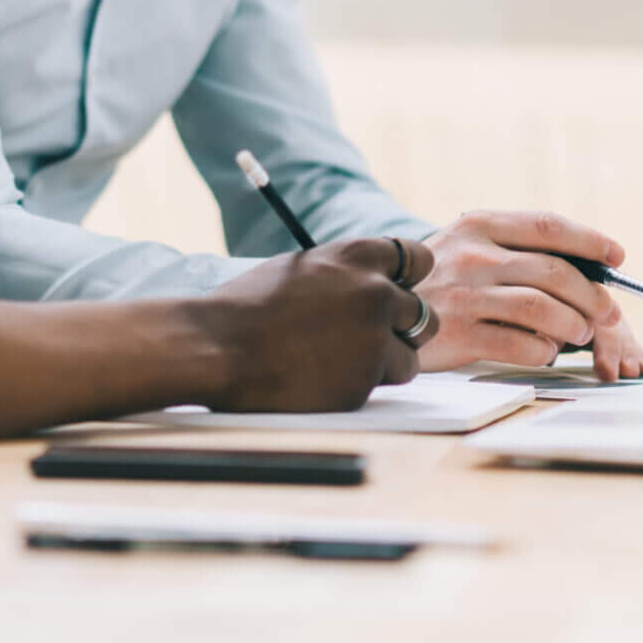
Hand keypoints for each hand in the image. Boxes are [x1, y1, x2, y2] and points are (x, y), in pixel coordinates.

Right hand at [190, 236, 435, 412]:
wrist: (218, 348)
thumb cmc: (249, 307)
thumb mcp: (302, 268)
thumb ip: (345, 273)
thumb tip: (374, 280)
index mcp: (357, 257)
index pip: (418, 258)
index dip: (408, 280)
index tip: (398, 291)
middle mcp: (374, 293)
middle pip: (425, 314)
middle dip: (405, 329)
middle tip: (374, 337)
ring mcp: (373, 339)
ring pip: (410, 357)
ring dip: (387, 362)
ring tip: (343, 362)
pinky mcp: (364, 381)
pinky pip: (381, 386)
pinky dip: (360, 385)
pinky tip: (324, 378)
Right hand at [412, 211, 642, 380]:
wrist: (374, 310)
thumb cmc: (432, 281)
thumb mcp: (461, 246)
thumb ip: (510, 248)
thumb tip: (582, 267)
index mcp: (478, 225)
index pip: (547, 225)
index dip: (590, 240)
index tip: (616, 254)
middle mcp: (472, 255)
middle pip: (555, 271)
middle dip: (593, 295)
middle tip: (608, 312)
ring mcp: (464, 296)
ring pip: (544, 309)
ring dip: (574, 325)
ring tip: (579, 333)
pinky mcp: (459, 336)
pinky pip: (522, 345)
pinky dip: (545, 350)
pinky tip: (545, 351)